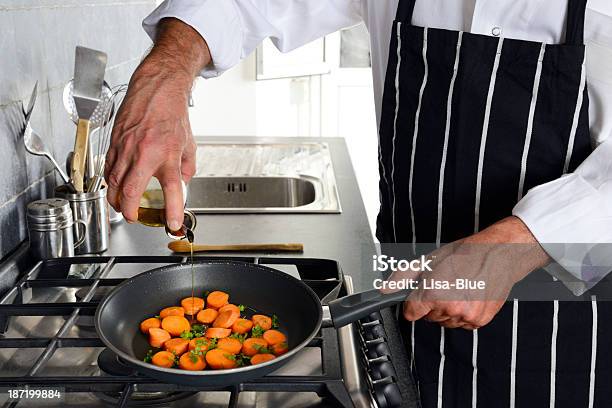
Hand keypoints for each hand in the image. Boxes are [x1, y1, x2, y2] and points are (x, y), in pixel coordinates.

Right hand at [105, 18, 209, 230]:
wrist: (157, 87)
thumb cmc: (172, 113)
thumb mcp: (188, 145)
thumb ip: (186, 169)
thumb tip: (181, 186)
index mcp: (167, 155)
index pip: (171, 190)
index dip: (172, 211)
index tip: (173, 224)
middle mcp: (145, 153)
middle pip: (130, 190)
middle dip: (129, 211)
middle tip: (134, 218)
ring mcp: (126, 147)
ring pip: (112, 181)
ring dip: (115, 199)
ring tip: (121, 206)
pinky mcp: (114, 141)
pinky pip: (108, 167)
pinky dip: (109, 181)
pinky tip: (114, 186)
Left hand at [387, 217, 549, 329]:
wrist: (498, 255)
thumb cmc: (464, 254)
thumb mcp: (428, 260)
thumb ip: (403, 277)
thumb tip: (384, 289)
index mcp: (432, 292)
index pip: (410, 313)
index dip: (413, 304)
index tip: (418, 297)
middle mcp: (448, 307)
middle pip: (428, 318)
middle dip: (431, 304)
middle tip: (445, 285)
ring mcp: (464, 316)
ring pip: (444, 322)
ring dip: (447, 310)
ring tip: (459, 288)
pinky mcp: (478, 321)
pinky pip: (461, 324)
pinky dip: (463, 313)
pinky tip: (469, 295)